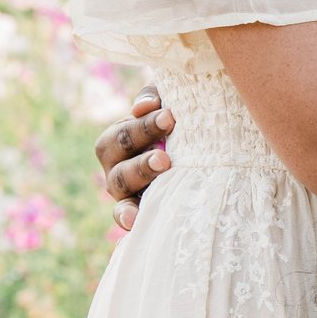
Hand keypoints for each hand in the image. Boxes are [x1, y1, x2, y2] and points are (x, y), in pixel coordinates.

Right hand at [96, 89, 176, 227]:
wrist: (200, 156)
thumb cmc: (178, 127)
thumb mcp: (167, 105)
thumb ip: (154, 97)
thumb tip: (143, 106)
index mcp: (119, 141)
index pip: (122, 134)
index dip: (143, 125)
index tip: (169, 116)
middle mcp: (116, 166)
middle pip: (117, 155)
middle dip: (142, 146)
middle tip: (167, 143)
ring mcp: (124, 191)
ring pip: (121, 184)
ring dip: (140, 173)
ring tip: (164, 164)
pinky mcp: (135, 211)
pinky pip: (123, 215)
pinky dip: (125, 216)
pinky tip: (134, 220)